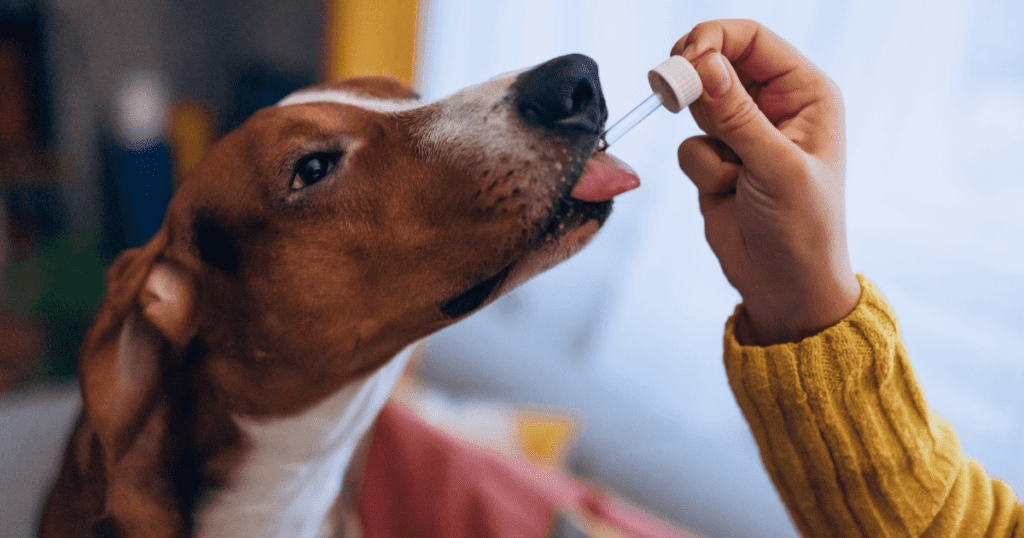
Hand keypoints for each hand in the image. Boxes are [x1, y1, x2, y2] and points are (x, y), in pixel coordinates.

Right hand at [674, 20, 859, 344]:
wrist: (785, 286)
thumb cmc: (803, 229)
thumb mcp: (775, 168)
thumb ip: (736, 114)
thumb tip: (702, 64)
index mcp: (806, 92)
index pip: (752, 39)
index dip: (712, 40)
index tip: (681, 61)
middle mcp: (775, 104)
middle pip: (716, 60)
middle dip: (694, 83)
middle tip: (671, 94)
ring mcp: (743, 132)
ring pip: (696, 104)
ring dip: (705, 139)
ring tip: (732, 173)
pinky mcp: (716, 159)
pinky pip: (688, 143)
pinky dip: (699, 168)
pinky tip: (728, 192)